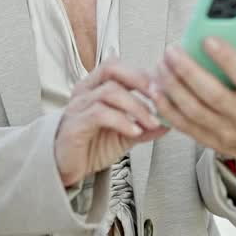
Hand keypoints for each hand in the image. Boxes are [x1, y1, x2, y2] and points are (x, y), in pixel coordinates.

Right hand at [54, 59, 168, 187]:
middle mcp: (85, 91)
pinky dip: (122, 121)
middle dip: (140, 79)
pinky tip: (135, 131)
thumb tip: (170, 120)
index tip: (164, 86)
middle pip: (112, 69)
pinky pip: (100, 114)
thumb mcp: (125, 134)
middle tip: (160, 95)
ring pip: (110, 92)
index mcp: (96, 87)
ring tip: (152, 121)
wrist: (65, 168)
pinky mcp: (75, 124)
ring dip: (137, 106)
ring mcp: (78, 106)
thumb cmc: (90, 146)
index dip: (143, 73)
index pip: (119, 67)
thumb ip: (145, 125)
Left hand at [150, 38, 235, 174]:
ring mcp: (225, 131)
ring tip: (161, 65)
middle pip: (212, 94)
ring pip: (193, 110)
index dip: (227, 59)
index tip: (208, 40)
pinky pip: (183, 125)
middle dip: (188, 71)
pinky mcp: (209, 139)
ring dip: (172, 87)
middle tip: (173, 51)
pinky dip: (166, 108)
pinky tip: (156, 90)